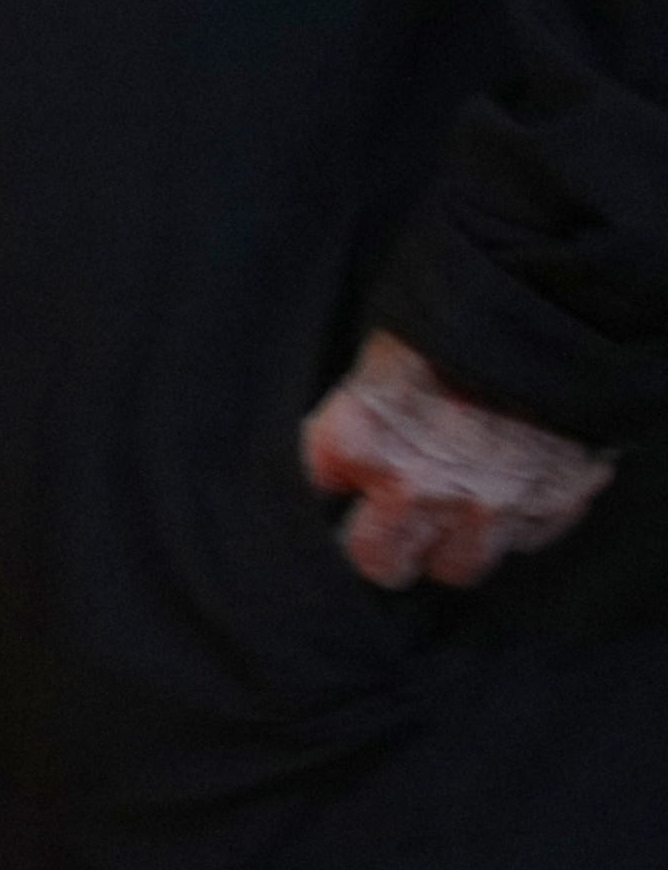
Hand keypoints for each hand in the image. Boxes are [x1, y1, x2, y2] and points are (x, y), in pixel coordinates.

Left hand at [300, 330, 614, 587]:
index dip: (328, 497)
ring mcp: (488, 503)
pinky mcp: (551, 503)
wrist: (555, 301)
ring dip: (452, 546)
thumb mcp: (381, 360)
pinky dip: (515, 525)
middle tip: (390, 529)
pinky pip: (522, 544)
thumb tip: (336, 464)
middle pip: (381, 563)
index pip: (314, 503)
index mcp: (358, 443)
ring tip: (456, 513)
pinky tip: (511, 489)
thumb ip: (357, 420)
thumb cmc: (455, 321)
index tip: (340, 494)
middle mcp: (416, 486)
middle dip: (383, 549)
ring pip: (455, 568)